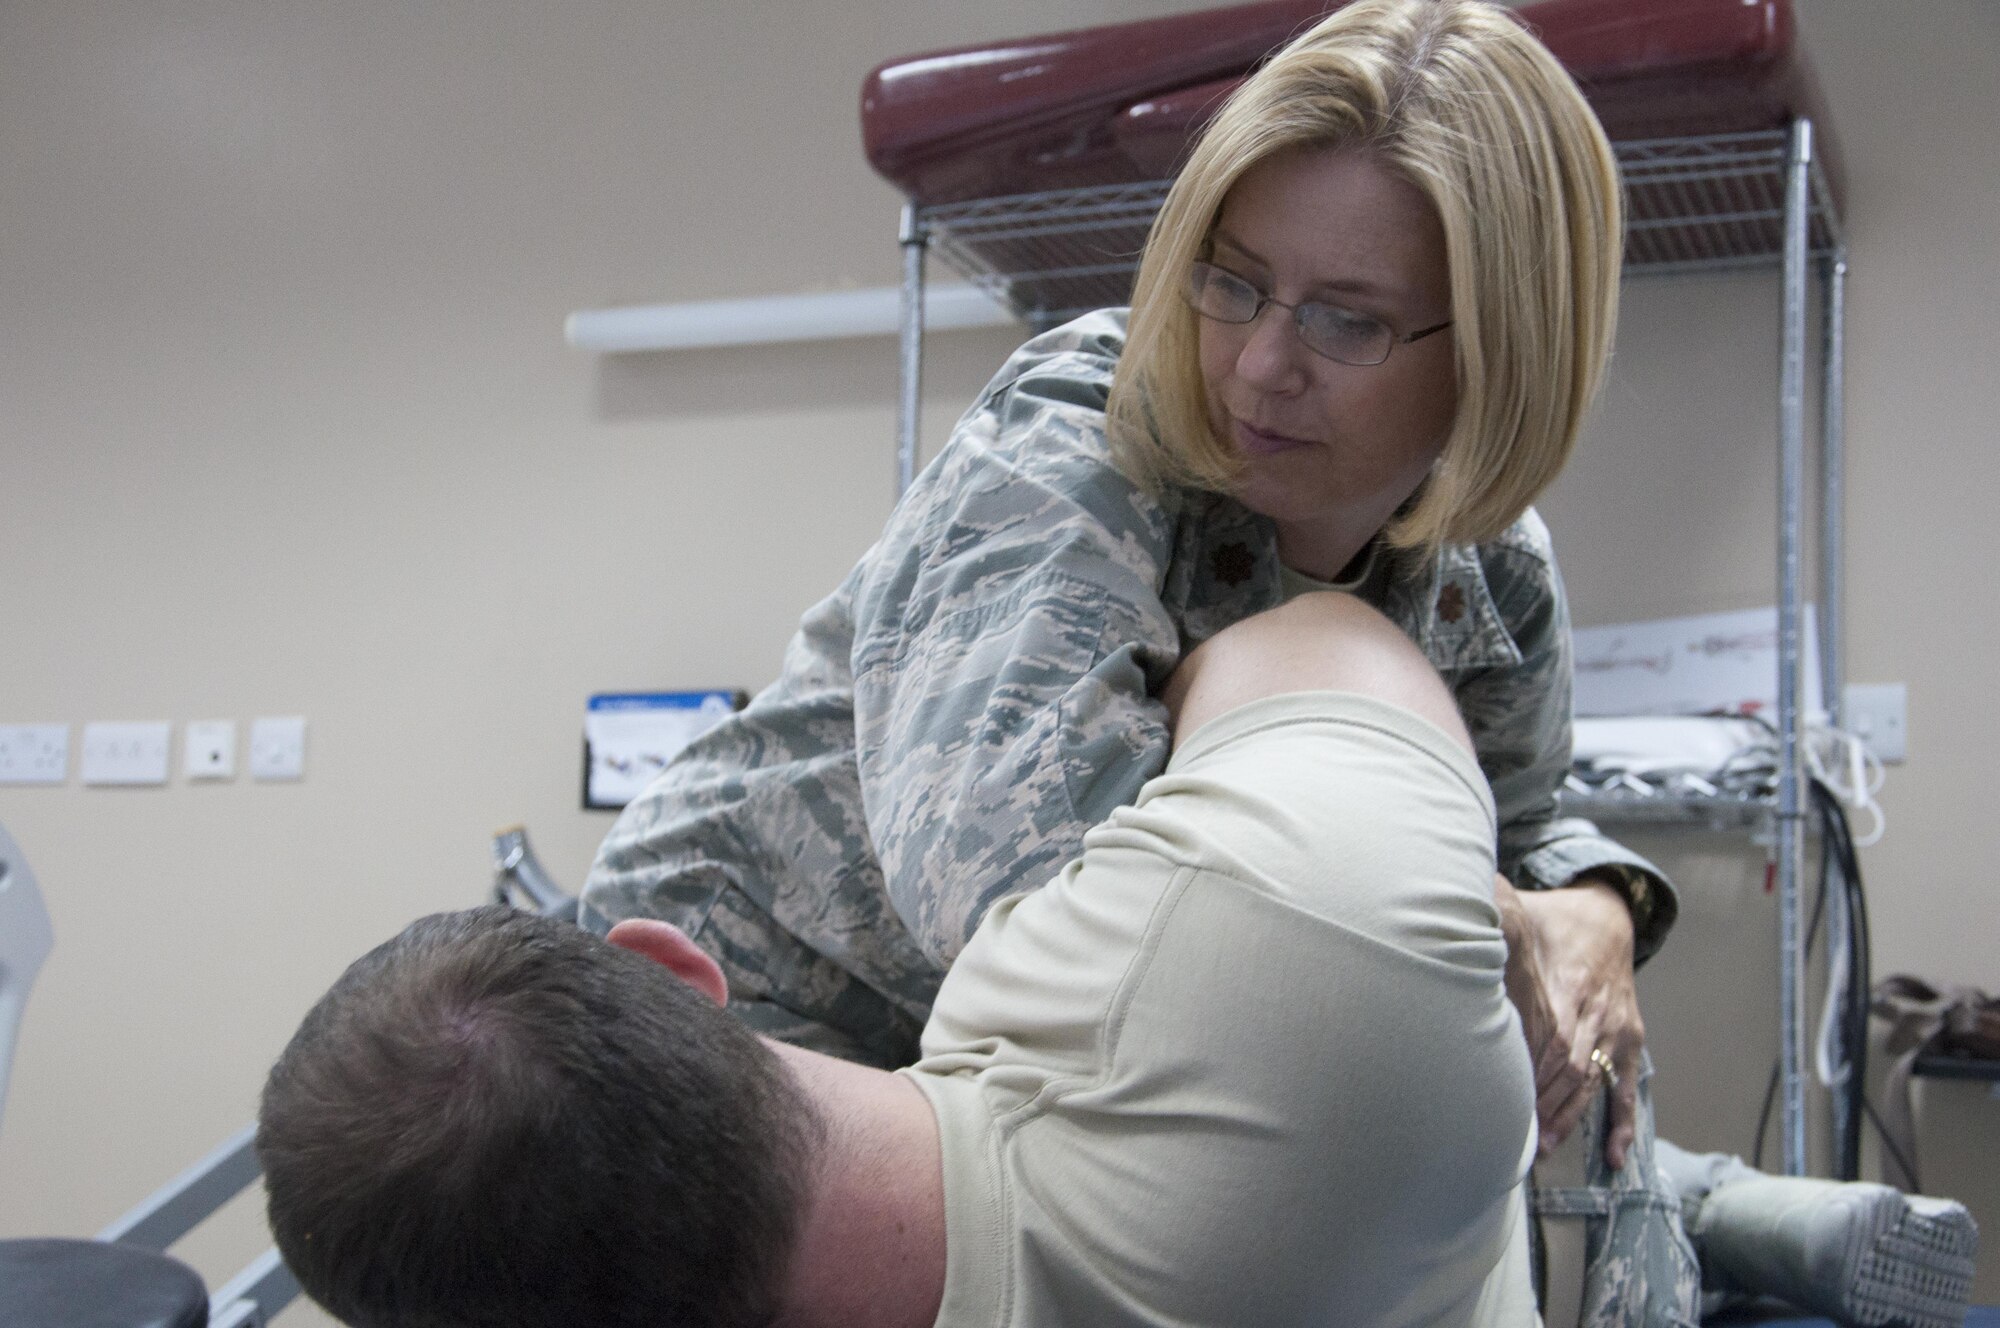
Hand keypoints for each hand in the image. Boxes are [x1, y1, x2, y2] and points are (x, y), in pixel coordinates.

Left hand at [1494, 873, 1643, 1169]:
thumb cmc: (1552, 921)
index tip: (1505, 1097)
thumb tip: (1446, 929)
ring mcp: (1615, 1029)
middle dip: (1543, 1103)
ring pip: (1592, 1082)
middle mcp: (1595, 1011)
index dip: (1531, 1071)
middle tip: (1517, 1135)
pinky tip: (1613, 1155)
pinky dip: (1621, 1122)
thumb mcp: (1521, 917)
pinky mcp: (1630, 1039)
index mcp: (1569, 983)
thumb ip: (1491, 927)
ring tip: (1544, 1147)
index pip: (1551, 1038)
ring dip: (1568, 1116)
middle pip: (1570, 1068)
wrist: (1608, 916)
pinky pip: (1627, 1086)